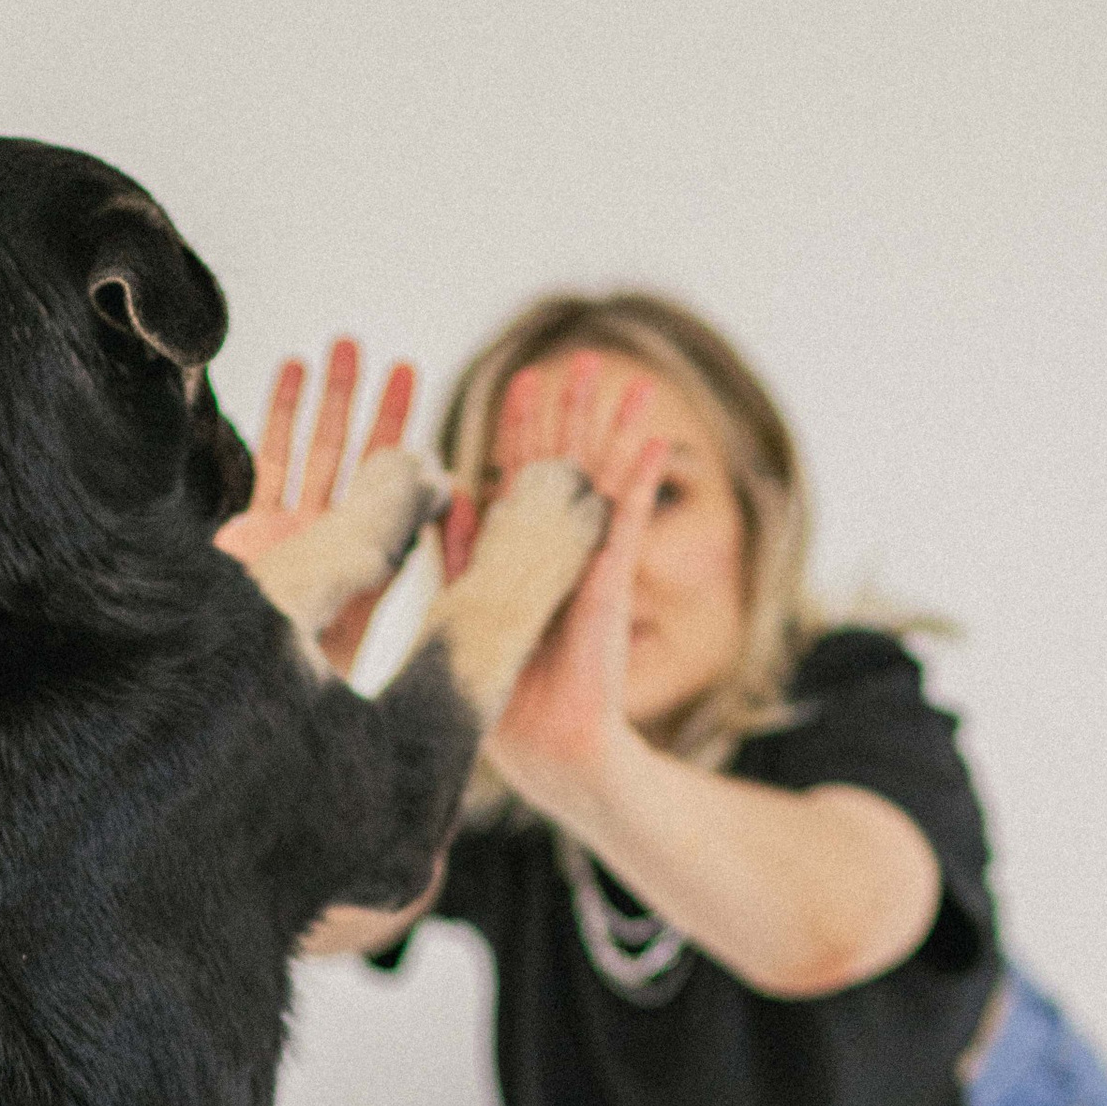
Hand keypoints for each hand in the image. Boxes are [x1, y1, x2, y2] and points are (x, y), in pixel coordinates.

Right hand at [219, 340, 440, 670]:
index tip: (436, 409)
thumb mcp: (346, 606)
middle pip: (366, 470)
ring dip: (332, 400)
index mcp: (372, 581)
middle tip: (398, 358)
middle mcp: (336, 558)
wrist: (213, 721)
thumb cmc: (289, 700)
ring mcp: (292, 546)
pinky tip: (294, 365)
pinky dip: (282, 417)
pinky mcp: (251, 541)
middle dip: (380, 410)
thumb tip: (443, 476)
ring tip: (346, 343)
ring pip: (318, 459)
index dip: (419, 451)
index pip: (407, 504)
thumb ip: (387, 539)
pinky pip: (272, 468)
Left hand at [479, 353, 667, 816]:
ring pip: (606, 482)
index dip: (522, 430)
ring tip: (632, 380)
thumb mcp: (470, 611)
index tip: (523, 381)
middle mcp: (563, 551)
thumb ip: (464, 554)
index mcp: (526, 554)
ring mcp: (592, 563)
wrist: (549, 748)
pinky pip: (627, 524)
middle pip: (569, 465)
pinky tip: (653, 443)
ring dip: (618, 430)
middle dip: (574, 412)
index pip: (523, 477)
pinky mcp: (610, 584)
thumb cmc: (508, 695)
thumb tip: (453, 494)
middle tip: (583, 358)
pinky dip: (639, 483)